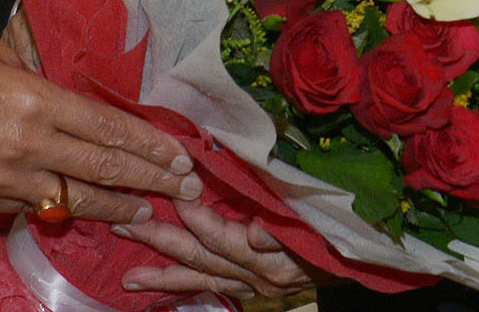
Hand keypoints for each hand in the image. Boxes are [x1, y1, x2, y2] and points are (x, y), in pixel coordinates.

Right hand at [0, 16, 200, 223]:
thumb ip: (38, 85)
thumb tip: (65, 103)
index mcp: (34, 98)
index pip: (107, 128)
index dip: (147, 146)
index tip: (177, 156)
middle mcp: (25, 143)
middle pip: (102, 168)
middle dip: (148, 181)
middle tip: (183, 188)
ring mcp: (1, 178)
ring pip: (72, 199)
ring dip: (113, 206)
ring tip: (144, 212)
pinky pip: (27, 206)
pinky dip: (54, 206)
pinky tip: (76, 208)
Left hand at [115, 201, 322, 301]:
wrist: (356, 258)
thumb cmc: (333, 228)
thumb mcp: (313, 220)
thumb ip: (282, 229)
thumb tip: (254, 235)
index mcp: (269, 256)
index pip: (218, 233)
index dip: (190, 211)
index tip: (165, 187)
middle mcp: (256, 276)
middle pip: (199, 257)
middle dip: (159, 242)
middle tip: (122, 226)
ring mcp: (252, 286)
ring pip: (200, 278)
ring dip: (162, 274)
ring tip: (128, 278)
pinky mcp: (252, 291)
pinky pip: (211, 289)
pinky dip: (185, 287)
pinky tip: (159, 288)